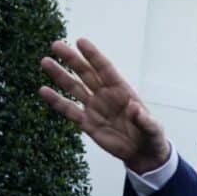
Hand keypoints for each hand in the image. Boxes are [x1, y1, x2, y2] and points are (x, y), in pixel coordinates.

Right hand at [39, 39, 169, 172]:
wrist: (142, 154)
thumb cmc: (151, 137)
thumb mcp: (153, 129)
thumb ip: (144, 120)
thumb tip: (134, 108)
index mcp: (122, 91)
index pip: (105, 69)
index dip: (93, 56)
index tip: (80, 42)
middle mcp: (106, 96)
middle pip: (86, 74)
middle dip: (72, 59)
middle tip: (56, 45)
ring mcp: (95, 108)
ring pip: (74, 88)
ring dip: (60, 75)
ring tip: (45, 61)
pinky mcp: (87, 123)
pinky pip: (69, 110)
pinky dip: (56, 101)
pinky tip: (43, 90)